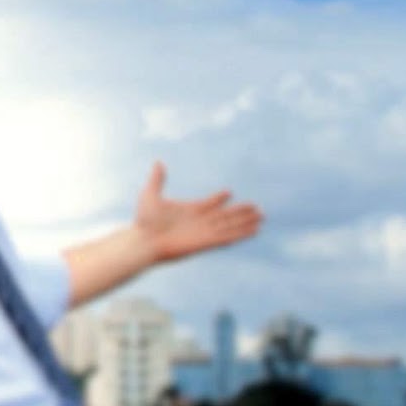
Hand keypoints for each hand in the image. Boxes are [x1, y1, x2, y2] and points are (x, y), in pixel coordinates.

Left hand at [133, 162, 261, 262]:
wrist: (144, 241)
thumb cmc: (144, 221)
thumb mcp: (150, 195)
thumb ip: (157, 179)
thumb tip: (158, 162)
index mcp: (189, 210)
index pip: (209, 204)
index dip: (219, 199)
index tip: (229, 192)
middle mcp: (200, 222)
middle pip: (225, 216)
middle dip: (240, 212)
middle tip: (257, 207)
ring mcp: (204, 232)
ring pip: (230, 225)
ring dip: (246, 222)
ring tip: (262, 217)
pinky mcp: (207, 242)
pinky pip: (228, 237)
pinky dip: (242, 233)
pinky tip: (255, 230)